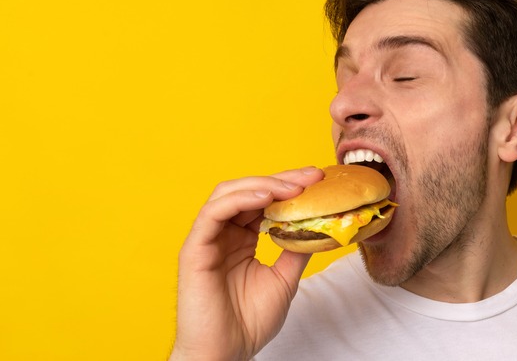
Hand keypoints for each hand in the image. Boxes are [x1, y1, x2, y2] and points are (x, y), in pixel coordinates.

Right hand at [170, 167, 323, 360]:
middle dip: (282, 180)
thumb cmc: (248, 322)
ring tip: (293, 186)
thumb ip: (296, 250)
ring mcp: (207, 239)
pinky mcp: (195, 248)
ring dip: (263, 184)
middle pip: (249, 190)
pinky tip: (266, 196)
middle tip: (312, 176)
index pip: (264, 201)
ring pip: (229, 194)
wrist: (225, 353)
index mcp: (241, 238)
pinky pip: (213, 212)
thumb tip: (320, 226)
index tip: (319, 180)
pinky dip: (240, 199)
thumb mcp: (284, 279)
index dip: (289, 187)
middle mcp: (223, 234)